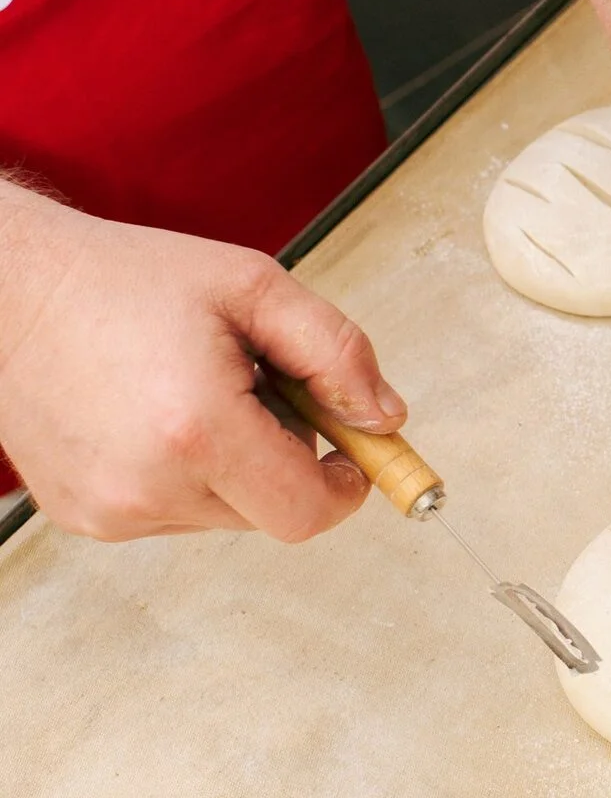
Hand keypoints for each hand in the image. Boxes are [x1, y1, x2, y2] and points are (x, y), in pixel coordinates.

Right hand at [0, 183, 404, 541]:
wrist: (5, 291)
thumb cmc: (122, 280)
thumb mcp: (251, 287)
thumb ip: (336, 352)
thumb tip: (385, 417)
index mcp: (197, 429)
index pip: (307, 512)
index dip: (344, 487)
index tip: (348, 453)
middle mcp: (148, 486)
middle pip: (269, 512)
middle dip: (283, 459)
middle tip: (254, 388)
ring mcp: (109, 511)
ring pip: (221, 512)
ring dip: (231, 465)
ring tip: (189, 393)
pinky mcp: (83, 517)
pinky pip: (171, 511)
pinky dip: (182, 472)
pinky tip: (149, 415)